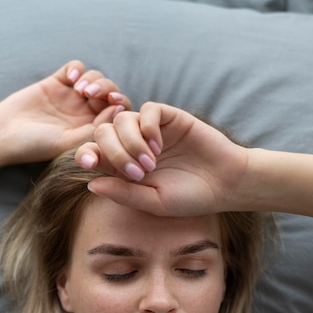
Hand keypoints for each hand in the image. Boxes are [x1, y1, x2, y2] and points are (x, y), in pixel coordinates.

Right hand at [0, 60, 130, 165]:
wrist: (3, 135)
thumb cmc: (35, 146)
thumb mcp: (69, 143)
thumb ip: (94, 129)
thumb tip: (119, 111)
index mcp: (92, 130)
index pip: (117, 113)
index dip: (120, 104)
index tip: (113, 102)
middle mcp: (85, 113)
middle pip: (109, 92)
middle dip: (106, 88)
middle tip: (92, 94)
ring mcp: (70, 97)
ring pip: (95, 78)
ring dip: (93, 79)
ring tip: (79, 89)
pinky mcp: (56, 82)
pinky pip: (75, 67)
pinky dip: (77, 68)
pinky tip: (70, 78)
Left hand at [75, 102, 248, 216]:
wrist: (225, 184)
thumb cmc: (189, 199)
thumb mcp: (153, 202)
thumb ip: (124, 193)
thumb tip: (90, 184)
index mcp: (124, 167)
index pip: (95, 153)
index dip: (86, 155)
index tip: (89, 164)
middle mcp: (134, 146)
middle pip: (103, 132)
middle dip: (113, 151)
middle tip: (137, 173)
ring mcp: (152, 130)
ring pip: (123, 119)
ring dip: (131, 142)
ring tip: (151, 164)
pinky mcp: (170, 118)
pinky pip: (148, 109)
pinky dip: (147, 126)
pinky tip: (158, 146)